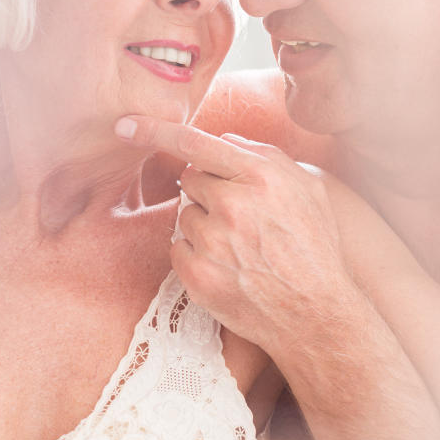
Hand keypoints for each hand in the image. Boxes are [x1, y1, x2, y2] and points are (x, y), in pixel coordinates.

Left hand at [116, 116, 365, 351]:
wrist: (315, 314)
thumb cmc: (315, 249)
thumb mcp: (308, 190)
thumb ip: (267, 157)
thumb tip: (225, 142)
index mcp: (261, 177)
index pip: (196, 144)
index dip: (155, 131)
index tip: (124, 125)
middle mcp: (233, 204)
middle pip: (191, 179)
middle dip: (209, 191)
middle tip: (241, 217)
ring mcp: (213, 242)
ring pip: (185, 215)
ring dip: (204, 225)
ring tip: (240, 248)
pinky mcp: (198, 275)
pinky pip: (178, 248)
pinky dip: (196, 255)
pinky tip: (228, 267)